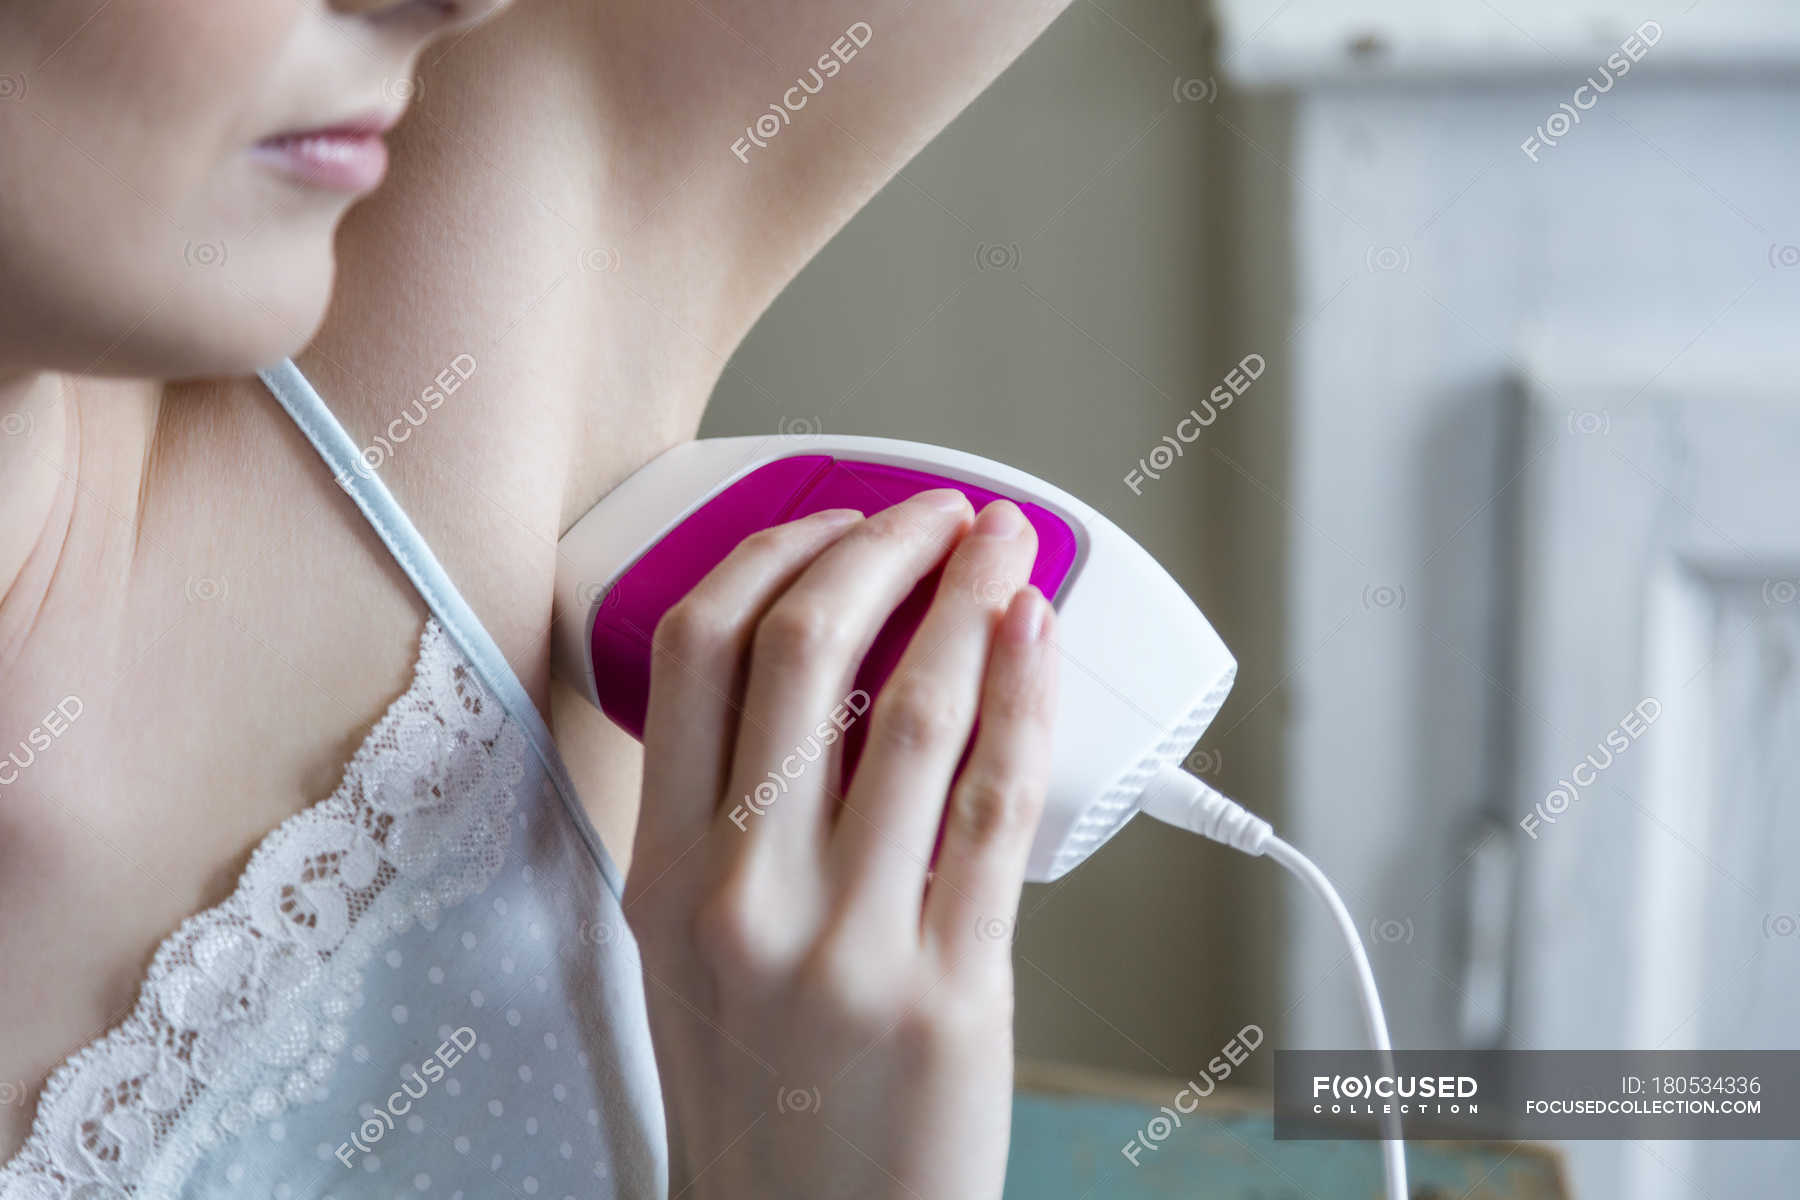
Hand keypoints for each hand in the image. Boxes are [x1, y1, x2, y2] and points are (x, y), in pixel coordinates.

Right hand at [624, 489, 1058, 1197]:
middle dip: (883, 547)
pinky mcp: (949, 987)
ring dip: (972, 600)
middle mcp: (740, 898)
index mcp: (662, 876)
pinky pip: (997, 805)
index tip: (827, 521)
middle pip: (802, 652)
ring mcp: (846, 942)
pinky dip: (1027, 700)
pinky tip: (1041, 641)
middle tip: (936, 512)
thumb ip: (725, 822)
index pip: (694, 656)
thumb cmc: (760, 1099)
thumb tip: (812, 678)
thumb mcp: (689, 956)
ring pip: (915, 710)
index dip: (771, 556)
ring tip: (1008, 548)